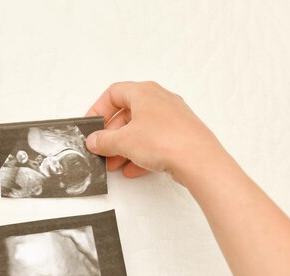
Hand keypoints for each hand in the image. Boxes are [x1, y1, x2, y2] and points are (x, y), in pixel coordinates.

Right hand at [85, 81, 224, 186]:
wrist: (198, 159)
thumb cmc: (164, 139)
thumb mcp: (124, 141)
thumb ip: (104, 140)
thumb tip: (94, 140)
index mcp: (144, 92)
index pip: (114, 93)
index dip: (99, 109)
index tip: (91, 126)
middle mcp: (159, 100)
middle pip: (127, 114)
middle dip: (111, 134)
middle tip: (101, 150)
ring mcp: (172, 118)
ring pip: (141, 130)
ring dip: (124, 147)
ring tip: (114, 164)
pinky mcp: (180, 135)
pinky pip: (155, 142)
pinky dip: (141, 154)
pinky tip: (132, 170)